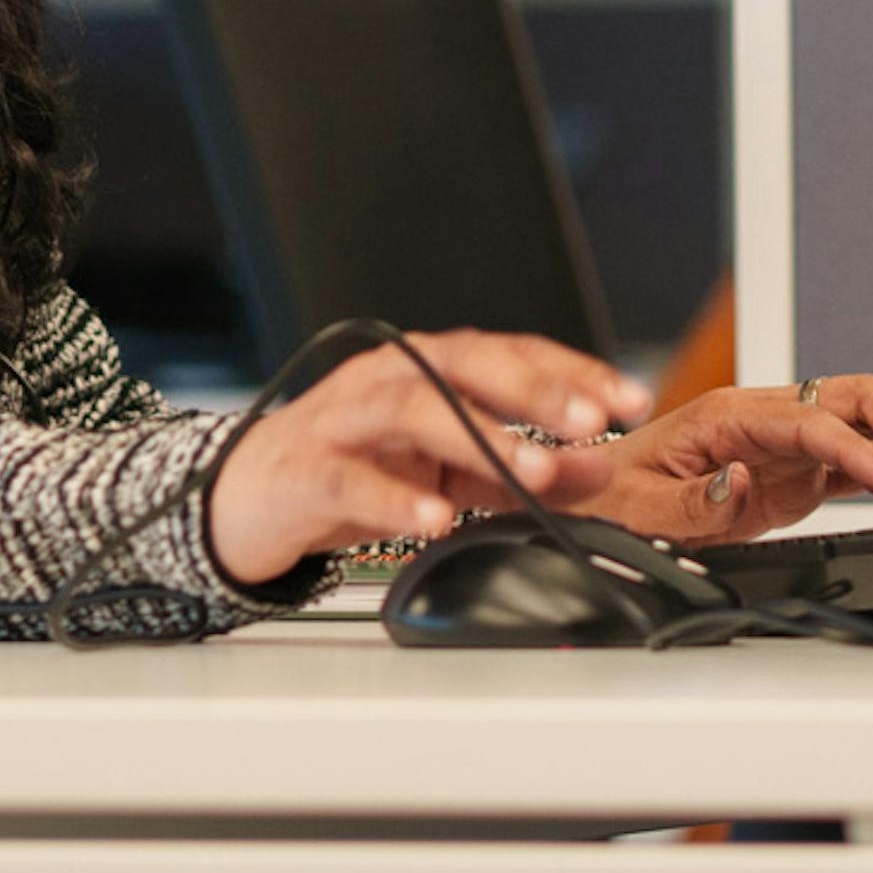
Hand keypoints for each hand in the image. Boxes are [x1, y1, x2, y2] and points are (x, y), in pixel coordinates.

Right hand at [205, 332, 651, 586]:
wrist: (243, 499)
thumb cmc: (350, 471)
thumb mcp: (447, 472)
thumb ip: (518, 469)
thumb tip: (598, 467)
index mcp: (426, 368)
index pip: (507, 352)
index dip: (570, 370)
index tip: (629, 399)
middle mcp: (387, 378)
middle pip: (464, 363)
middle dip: (534, 389)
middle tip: (591, 422)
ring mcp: (343, 420)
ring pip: (413, 408)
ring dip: (479, 436)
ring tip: (533, 468)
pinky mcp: (305, 471)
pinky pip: (352, 479)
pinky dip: (395, 499)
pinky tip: (433, 519)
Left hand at [581, 374, 872, 548]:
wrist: (592, 496)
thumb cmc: (610, 495)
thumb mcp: (637, 510)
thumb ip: (693, 501)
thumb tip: (742, 481)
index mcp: (726, 415)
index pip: (810, 419)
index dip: (856, 446)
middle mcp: (763, 416)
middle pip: (851, 397)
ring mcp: (782, 439)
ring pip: (863, 414)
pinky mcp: (792, 467)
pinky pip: (854, 450)